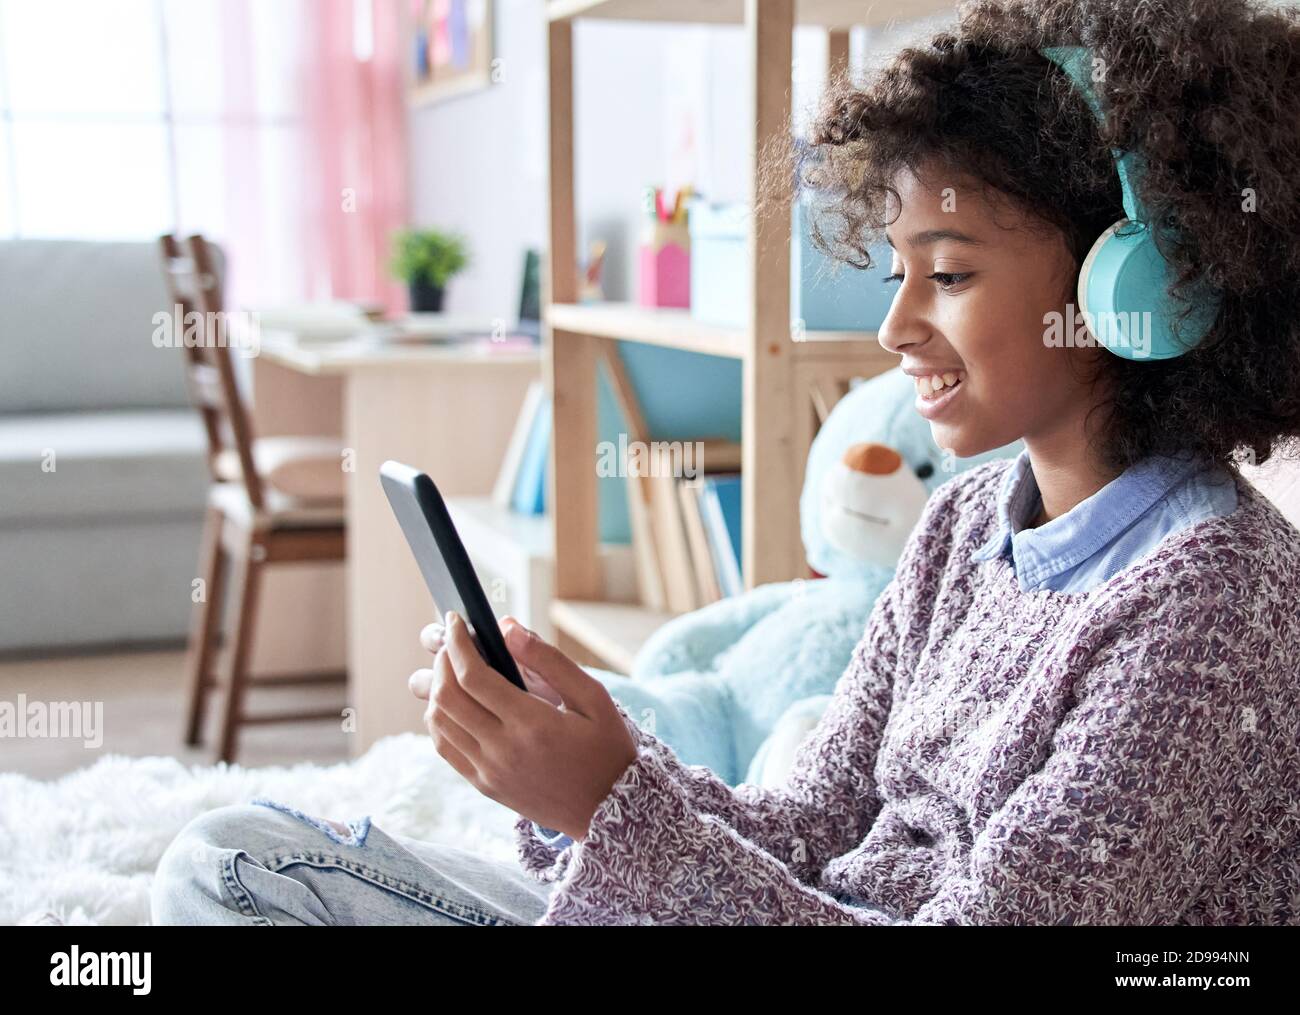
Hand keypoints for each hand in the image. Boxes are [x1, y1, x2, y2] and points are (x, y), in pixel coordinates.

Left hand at [409, 612, 636, 840]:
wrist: (610, 811)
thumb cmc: (606, 748)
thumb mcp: (593, 697)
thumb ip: (549, 660)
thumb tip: (506, 628)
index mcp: (532, 724)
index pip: (473, 676)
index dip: (458, 642)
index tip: (456, 619)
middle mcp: (504, 750)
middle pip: (447, 697)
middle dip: (444, 660)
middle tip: (454, 640)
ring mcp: (490, 772)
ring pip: (438, 723)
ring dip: (436, 688)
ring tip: (453, 668)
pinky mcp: (484, 785)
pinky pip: (445, 748)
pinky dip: (439, 719)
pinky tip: (454, 702)